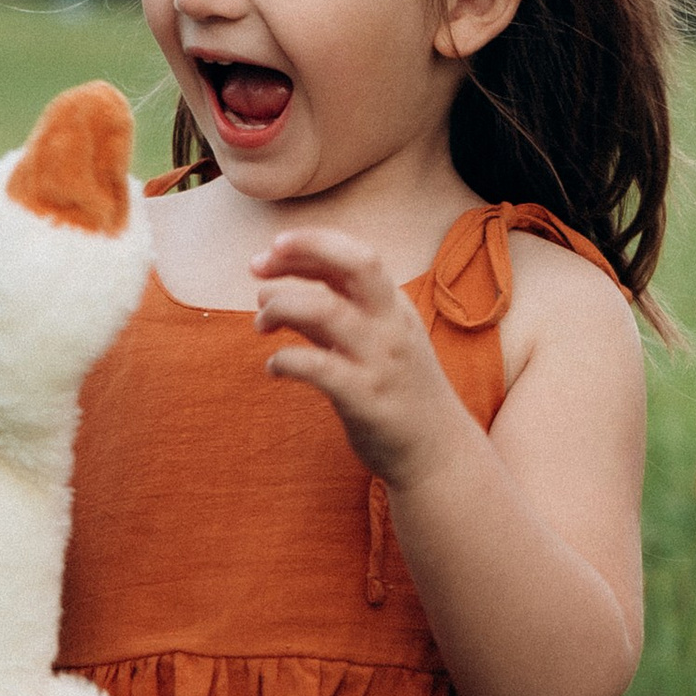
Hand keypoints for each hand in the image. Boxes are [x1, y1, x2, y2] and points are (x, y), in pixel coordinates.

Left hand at [250, 228, 465, 488]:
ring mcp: (382, 360)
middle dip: (304, 252)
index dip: (311, 243)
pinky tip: (274, 367)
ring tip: (261, 325)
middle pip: (356, 265)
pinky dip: (285, 359)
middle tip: (257, 268)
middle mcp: (392, 325)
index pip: (355, 254)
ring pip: (326, 311)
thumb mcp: (373, 340)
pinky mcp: (367, 399)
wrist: (438, 452)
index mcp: (393, 305)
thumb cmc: (397, 390)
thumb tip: (270, 287)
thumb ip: (329, 311)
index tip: (272, 248)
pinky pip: (318, 367)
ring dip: (280, 308)